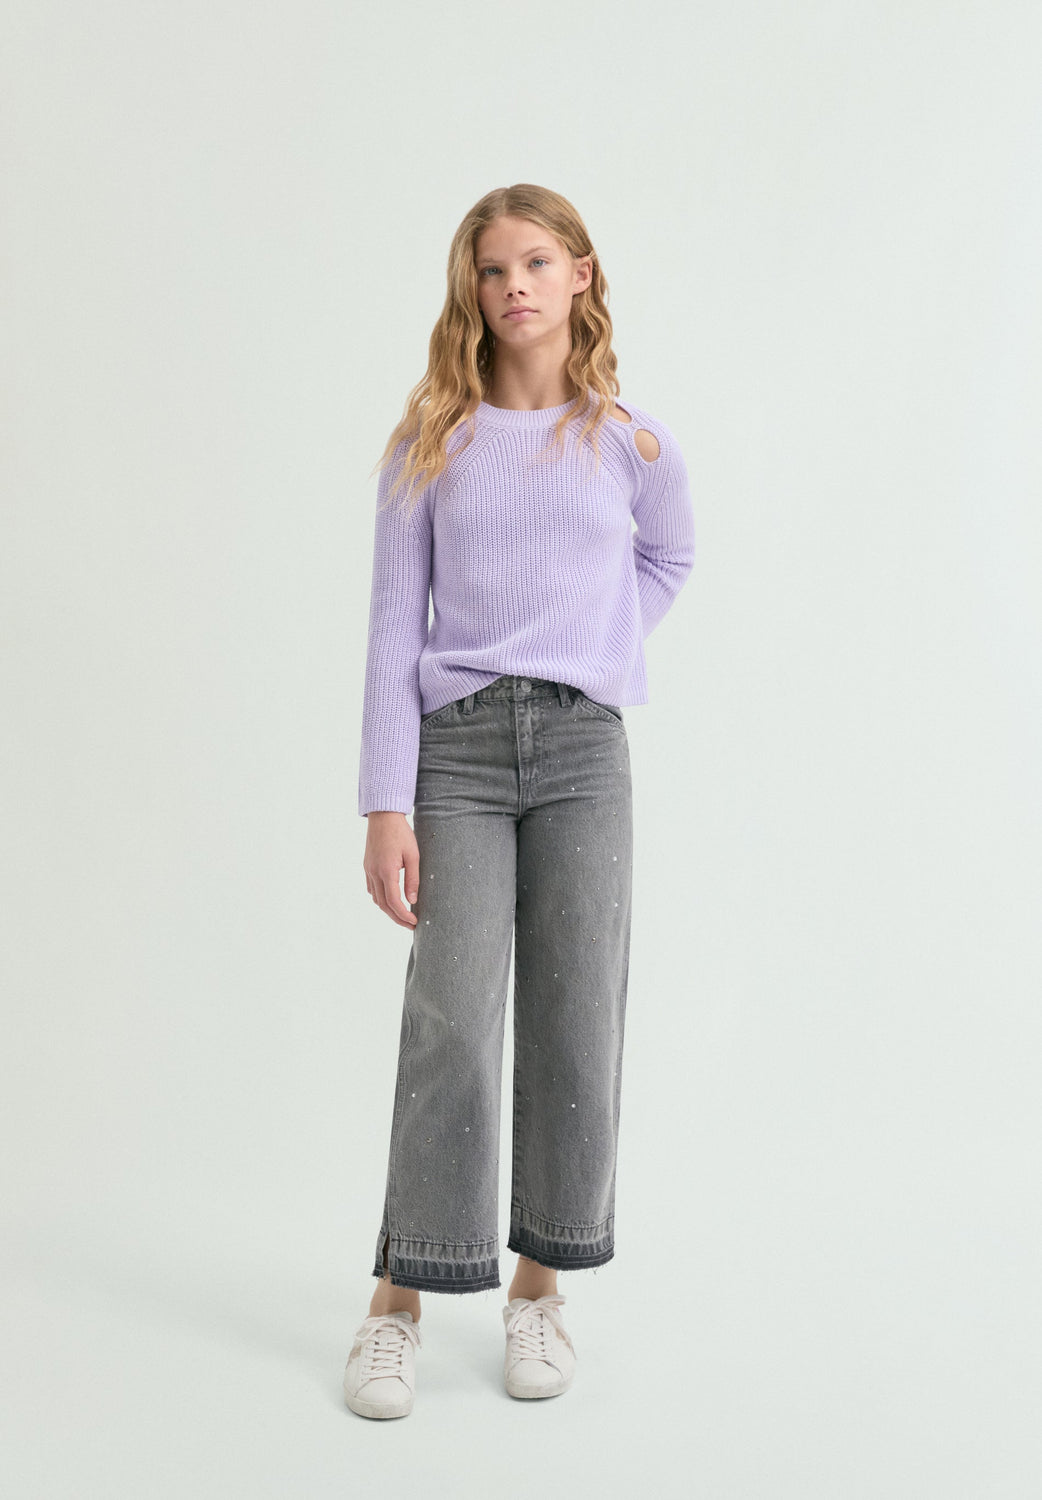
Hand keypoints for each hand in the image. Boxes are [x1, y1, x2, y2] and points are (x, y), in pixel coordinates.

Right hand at [363, 812, 419, 928]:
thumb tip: (412, 901)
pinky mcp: (367, 866)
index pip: (394, 902)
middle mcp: (374, 873)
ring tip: (402, 914)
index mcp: (386, 871)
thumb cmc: (401, 833)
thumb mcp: (413, 856)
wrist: (383, 816)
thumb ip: (413, 880)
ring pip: (376, 898)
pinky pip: (372, 889)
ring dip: (388, 909)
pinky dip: (380, 898)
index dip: (404, 916)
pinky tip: (390, 899)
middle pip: (383, 905)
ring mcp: (368, 870)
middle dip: (396, 918)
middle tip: (410, 924)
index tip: (414, 922)